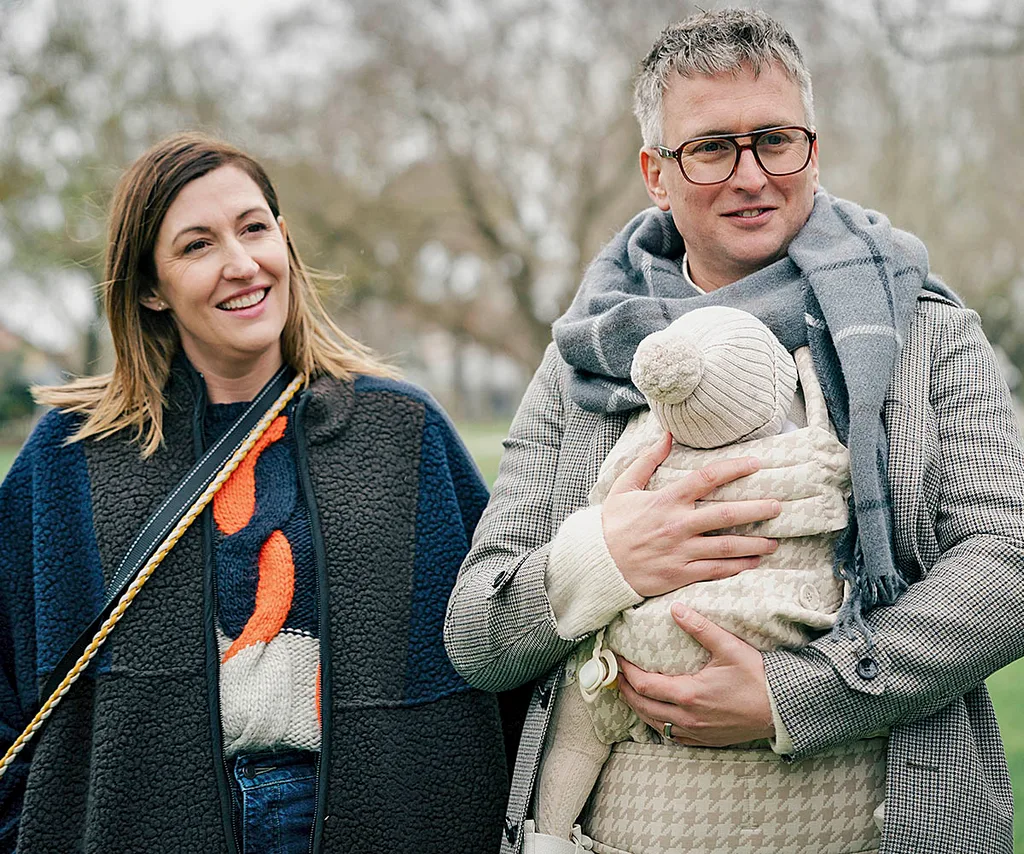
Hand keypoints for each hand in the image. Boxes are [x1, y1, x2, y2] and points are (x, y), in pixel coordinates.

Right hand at [602, 432, 780, 596]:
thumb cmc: (611, 524)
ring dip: (754, 543)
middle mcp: (677, 525)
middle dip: (757, 510)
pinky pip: (716, 570)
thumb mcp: (623, 487)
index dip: (734, 469)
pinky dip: (737, 567)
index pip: (707, 478)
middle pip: (726, 514)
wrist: (597, 564)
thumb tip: (666, 434)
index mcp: (666, 500)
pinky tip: (753, 562)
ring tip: (774, 541)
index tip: (756, 464)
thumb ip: (647, 461)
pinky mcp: (681, 574)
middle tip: (778, 506)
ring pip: (727, 546)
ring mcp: (681, 551)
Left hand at [616, 603, 773, 746]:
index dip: (626, 672)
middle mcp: (688, 717)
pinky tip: (656, 714)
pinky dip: (658, 725)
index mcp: (689, 694)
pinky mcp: (706, 740)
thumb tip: (676, 609)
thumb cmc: (758, 677)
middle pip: (643, 707)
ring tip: (628, 692)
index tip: (618, 660)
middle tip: (615, 676)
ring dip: (638, 708)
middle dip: (625, 690)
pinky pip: (672, 737)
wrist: (783, 709)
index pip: (644, 684)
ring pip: (655, 724)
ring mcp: (696, 732)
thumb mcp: (729, 647)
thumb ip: (700, 627)